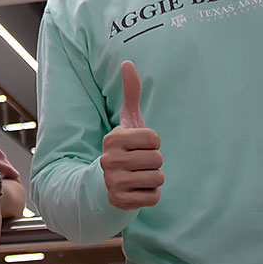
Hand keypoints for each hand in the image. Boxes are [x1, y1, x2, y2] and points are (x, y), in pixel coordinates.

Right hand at [100, 60, 163, 209]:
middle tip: (139, 163)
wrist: (104, 184)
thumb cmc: (123, 149)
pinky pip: (153, 197)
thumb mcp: (127, 123)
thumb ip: (130, 94)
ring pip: (158, 178)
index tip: (139, 146)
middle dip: (154, 162)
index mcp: (112, 139)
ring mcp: (113, 181)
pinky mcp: (120, 201)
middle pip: (158, 159)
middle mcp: (109, 160)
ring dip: (153, 179)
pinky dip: (150, 195)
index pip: (154, 139)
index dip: (153, 143)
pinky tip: (137, 190)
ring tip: (138, 176)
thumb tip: (128, 62)